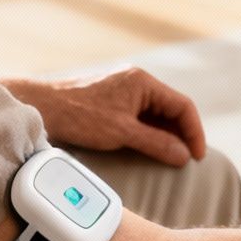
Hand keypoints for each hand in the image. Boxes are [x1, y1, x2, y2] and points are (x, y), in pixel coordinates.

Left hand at [6, 67, 206, 166]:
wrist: (42, 106)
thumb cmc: (80, 116)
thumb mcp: (122, 133)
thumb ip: (157, 143)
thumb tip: (184, 156)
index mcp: (143, 82)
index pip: (183, 106)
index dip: (195, 132)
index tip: (197, 157)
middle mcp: (136, 80)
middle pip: (171, 108)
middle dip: (182, 134)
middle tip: (187, 160)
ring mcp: (124, 88)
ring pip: (156, 112)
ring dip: (166, 134)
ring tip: (172, 157)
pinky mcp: (112, 98)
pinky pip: (141, 114)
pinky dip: (150, 131)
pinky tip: (150, 147)